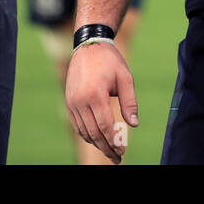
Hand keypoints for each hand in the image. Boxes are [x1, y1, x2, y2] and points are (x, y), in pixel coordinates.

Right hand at [65, 41, 138, 164]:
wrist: (89, 45)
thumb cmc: (110, 61)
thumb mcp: (125, 78)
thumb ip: (130, 102)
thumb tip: (134, 125)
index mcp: (95, 94)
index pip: (105, 126)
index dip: (114, 141)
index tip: (122, 151)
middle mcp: (80, 101)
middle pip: (93, 132)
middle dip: (106, 147)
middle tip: (117, 158)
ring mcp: (72, 102)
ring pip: (84, 131)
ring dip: (96, 143)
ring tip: (110, 151)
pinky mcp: (69, 102)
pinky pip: (77, 124)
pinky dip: (87, 134)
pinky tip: (98, 138)